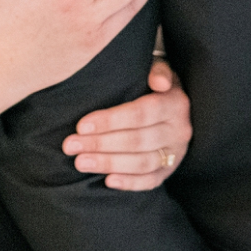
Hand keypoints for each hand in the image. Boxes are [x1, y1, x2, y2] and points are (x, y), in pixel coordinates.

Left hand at [63, 59, 191, 190]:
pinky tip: (107, 181)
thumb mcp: (158, 67)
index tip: (81, 126)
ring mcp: (176, 153)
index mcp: (175, 103)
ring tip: (80, 162)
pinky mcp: (170, 169)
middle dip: (100, 144)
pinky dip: (129, 183)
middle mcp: (179, 130)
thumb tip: (158, 81)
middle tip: (71, 145)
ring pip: (142, 163)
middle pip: (137, 141)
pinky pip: (150, 181)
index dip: (110, 121)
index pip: (141, 114)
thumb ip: (157, 69)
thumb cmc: (153, 82)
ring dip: (109, 164)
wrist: (173, 102)